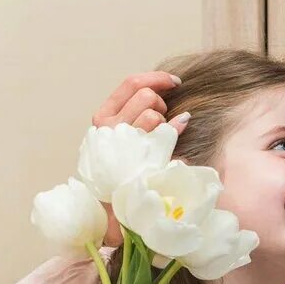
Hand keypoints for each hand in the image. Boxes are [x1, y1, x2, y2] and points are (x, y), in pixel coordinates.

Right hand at [93, 71, 190, 243]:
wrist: (114, 205)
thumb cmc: (122, 165)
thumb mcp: (122, 133)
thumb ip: (138, 108)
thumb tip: (170, 90)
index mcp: (103, 116)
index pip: (131, 83)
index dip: (156, 78)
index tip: (175, 83)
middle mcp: (107, 127)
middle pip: (146, 95)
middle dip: (160, 103)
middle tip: (160, 120)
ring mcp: (120, 142)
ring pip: (153, 114)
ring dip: (163, 121)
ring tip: (158, 138)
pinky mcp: (136, 157)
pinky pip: (164, 132)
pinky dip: (176, 127)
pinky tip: (181, 126)